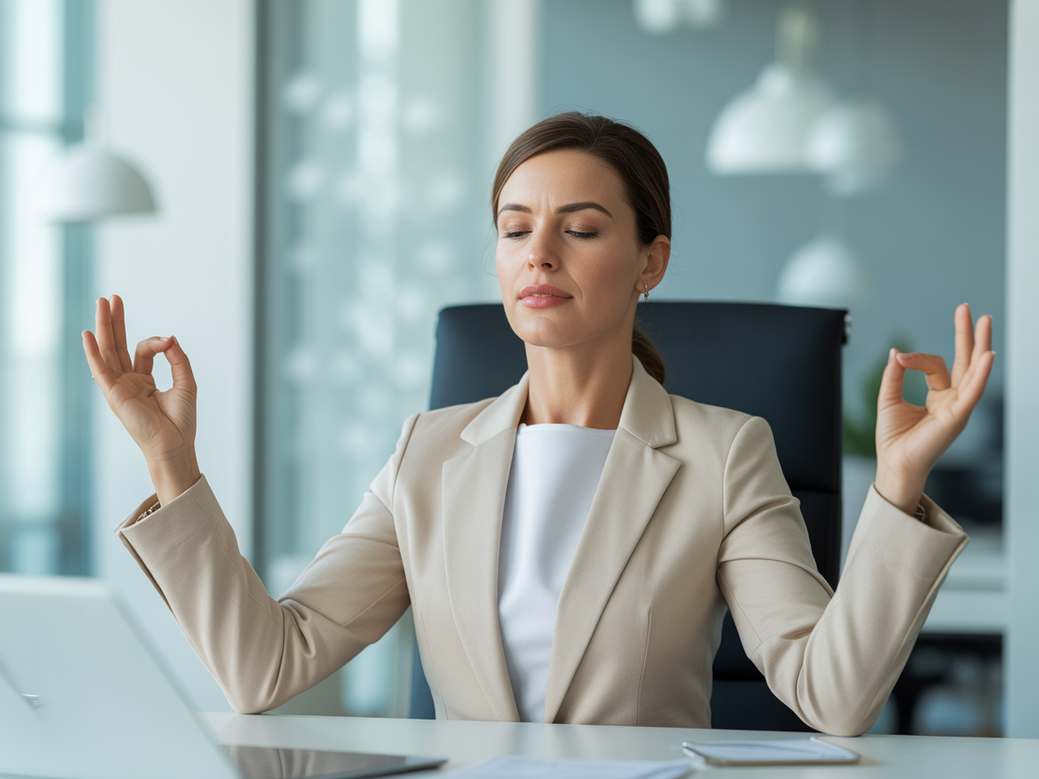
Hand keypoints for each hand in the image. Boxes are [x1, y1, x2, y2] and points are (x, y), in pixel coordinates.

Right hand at [82, 295, 200, 504]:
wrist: (175, 444)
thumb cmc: (181, 420)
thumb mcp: (186, 382)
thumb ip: (177, 358)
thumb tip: (170, 338)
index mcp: (143, 380)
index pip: (143, 350)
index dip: (156, 342)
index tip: (169, 342)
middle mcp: (128, 382)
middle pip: (117, 345)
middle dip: (114, 321)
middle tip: (111, 298)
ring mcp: (118, 387)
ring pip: (107, 352)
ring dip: (103, 327)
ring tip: (101, 302)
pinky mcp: (114, 394)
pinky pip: (100, 370)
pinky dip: (93, 352)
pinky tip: (87, 335)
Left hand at [874, 304, 994, 515]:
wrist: (894, 464)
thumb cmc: (894, 439)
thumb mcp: (889, 399)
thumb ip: (894, 375)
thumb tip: (896, 351)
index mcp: (940, 397)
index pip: (935, 366)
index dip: (916, 358)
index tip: (899, 358)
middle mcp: (953, 400)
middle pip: (965, 361)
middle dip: (967, 335)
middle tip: (967, 310)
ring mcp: (958, 407)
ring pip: (974, 371)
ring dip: (980, 345)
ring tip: (984, 321)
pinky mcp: (958, 416)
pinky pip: (972, 391)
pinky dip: (980, 373)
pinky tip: (987, 355)